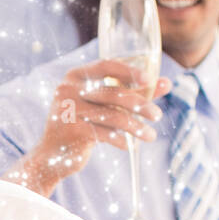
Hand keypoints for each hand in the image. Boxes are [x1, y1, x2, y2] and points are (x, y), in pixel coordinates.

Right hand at [17, 59, 170, 194]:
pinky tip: (129, 146)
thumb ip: (133, 93)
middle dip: (140, 105)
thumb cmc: (83, 124)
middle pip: (113, 93)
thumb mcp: (105, 106)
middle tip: (158, 116)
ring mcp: (67, 110)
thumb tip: (167, 83)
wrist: (52, 154)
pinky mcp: (70, 131)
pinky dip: (120, 140)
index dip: (129, 71)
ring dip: (135, 127)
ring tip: (150, 135)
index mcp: (74, 77)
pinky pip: (103, 134)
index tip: (150, 80)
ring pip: (112, 116)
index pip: (105, 65)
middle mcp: (67, 89)